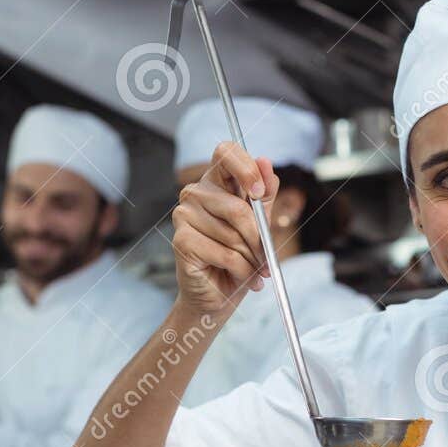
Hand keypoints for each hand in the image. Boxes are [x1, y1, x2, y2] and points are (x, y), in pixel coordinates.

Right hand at [170, 141, 277, 317]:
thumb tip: (265, 161)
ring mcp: (184, 215)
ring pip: (233, 234)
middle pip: (238, 206)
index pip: (226, 152)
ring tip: (251, 269)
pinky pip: (225, 253)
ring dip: (251, 258)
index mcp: (216, 182)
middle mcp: (195, 193)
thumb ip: (264, 194)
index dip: (246, 169)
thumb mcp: (260, 224)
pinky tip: (237, 276)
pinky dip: (239, 269)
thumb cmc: (239, 257)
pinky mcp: (181, 240)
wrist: (219, 294)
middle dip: (258, 238)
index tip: (259, 195)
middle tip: (265, 257)